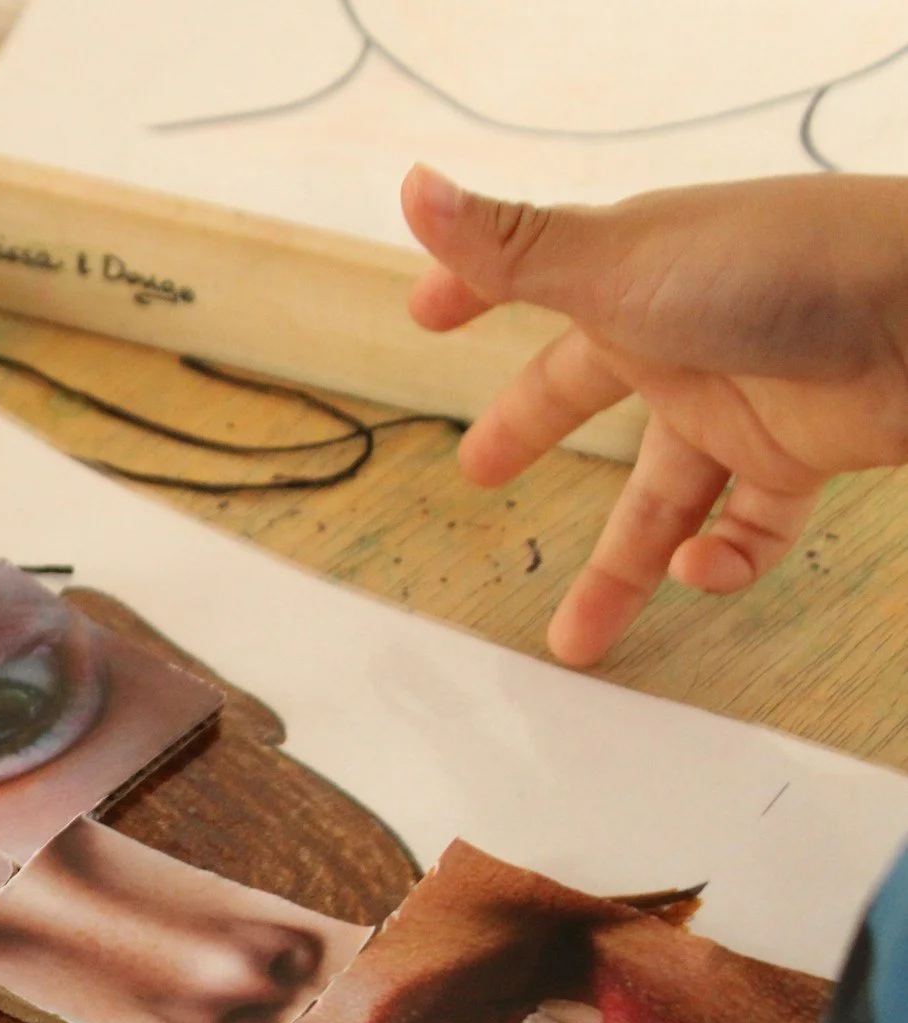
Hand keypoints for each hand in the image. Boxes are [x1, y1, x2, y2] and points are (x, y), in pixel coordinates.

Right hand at [401, 165, 907, 665]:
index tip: (429, 314)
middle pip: (587, 396)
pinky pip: (750, 530)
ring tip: (575, 639)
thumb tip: (414, 190)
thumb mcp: (619, 259)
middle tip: (481, 474)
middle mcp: (682, 337)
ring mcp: (742, 399)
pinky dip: (722, 564)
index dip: (474, 291)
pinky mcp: (801, 456)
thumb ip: (510, 247)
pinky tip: (697, 572)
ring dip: (620, 571)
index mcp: (629, 279)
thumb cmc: (785, 268)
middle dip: (530, 432)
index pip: (532, 279)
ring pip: (662, 499)